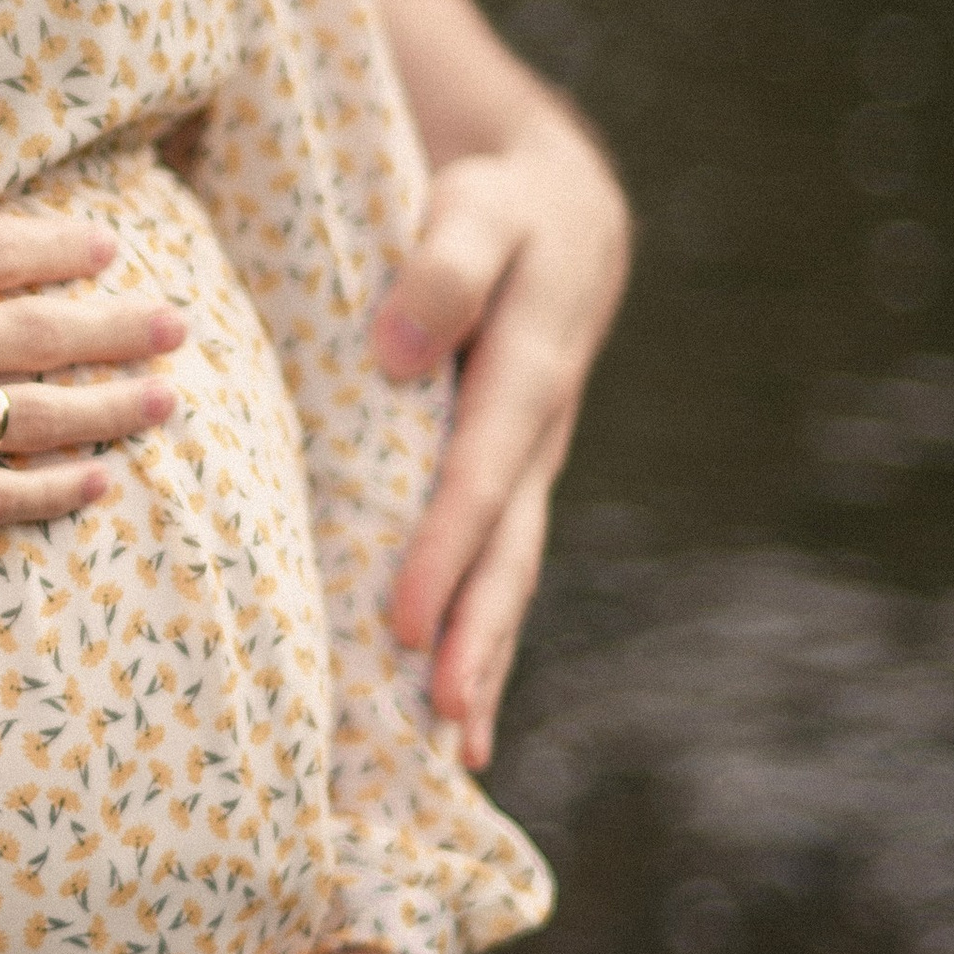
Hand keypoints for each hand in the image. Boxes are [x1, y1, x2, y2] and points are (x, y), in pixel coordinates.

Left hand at [373, 103, 630, 769]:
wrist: (558, 213)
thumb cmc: (499, 204)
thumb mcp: (476, 207)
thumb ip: (441, 268)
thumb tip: (395, 356)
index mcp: (528, 373)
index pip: (480, 476)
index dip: (443, 551)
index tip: (401, 622)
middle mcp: (536, 435)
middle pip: (508, 550)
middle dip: (475, 637)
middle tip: (442, 720)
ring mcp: (528, 464)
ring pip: (509, 572)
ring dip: (483, 656)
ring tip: (456, 748)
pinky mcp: (507, 476)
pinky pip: (496, 562)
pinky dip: (479, 632)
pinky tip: (453, 707)